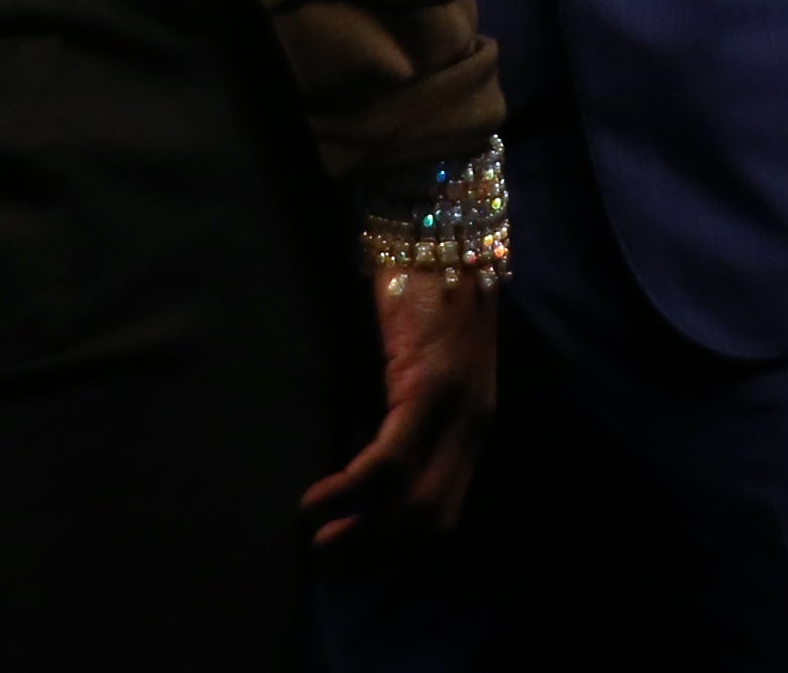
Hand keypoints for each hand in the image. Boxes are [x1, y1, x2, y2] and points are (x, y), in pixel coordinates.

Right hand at [303, 265, 499, 550]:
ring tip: (317, 545)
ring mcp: (456, 408)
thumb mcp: (421, 362)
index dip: (399, 549)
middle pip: (433, 523)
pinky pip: (387, 463)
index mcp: (473, 423)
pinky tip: (314, 504)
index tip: (353, 559)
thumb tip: (361, 464)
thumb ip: (407, 410)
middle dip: (377, 556)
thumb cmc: (421, 287)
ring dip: (362, 538)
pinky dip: (349, 494)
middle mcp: (474, 425)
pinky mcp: (427, 386)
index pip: (446, 513)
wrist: (436, 222)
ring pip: (414, 505)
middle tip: (328, 564)